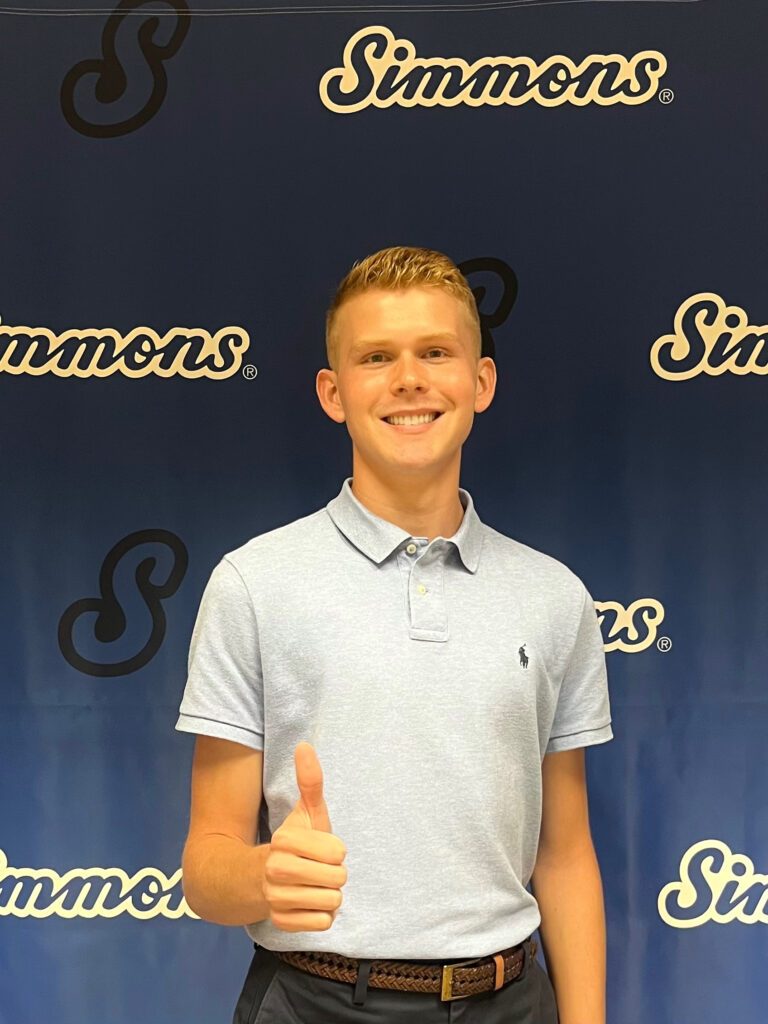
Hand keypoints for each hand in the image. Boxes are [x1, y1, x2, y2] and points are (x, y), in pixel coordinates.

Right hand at [263, 742, 347, 931]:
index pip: (338, 853)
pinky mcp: (281, 923)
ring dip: (329, 896)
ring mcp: (277, 898)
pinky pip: (323, 924)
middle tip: (318, 869)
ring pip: (332, 903)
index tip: (320, 849)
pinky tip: (306, 904)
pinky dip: (321, 916)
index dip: (335, 851)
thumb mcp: (305, 812)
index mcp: (285, 841)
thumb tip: (305, 745)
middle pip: (338, 880)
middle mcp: (277, 870)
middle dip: (335, 875)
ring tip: (312, 886)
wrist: (259, 878)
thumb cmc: (295, 843)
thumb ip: (310, 781)